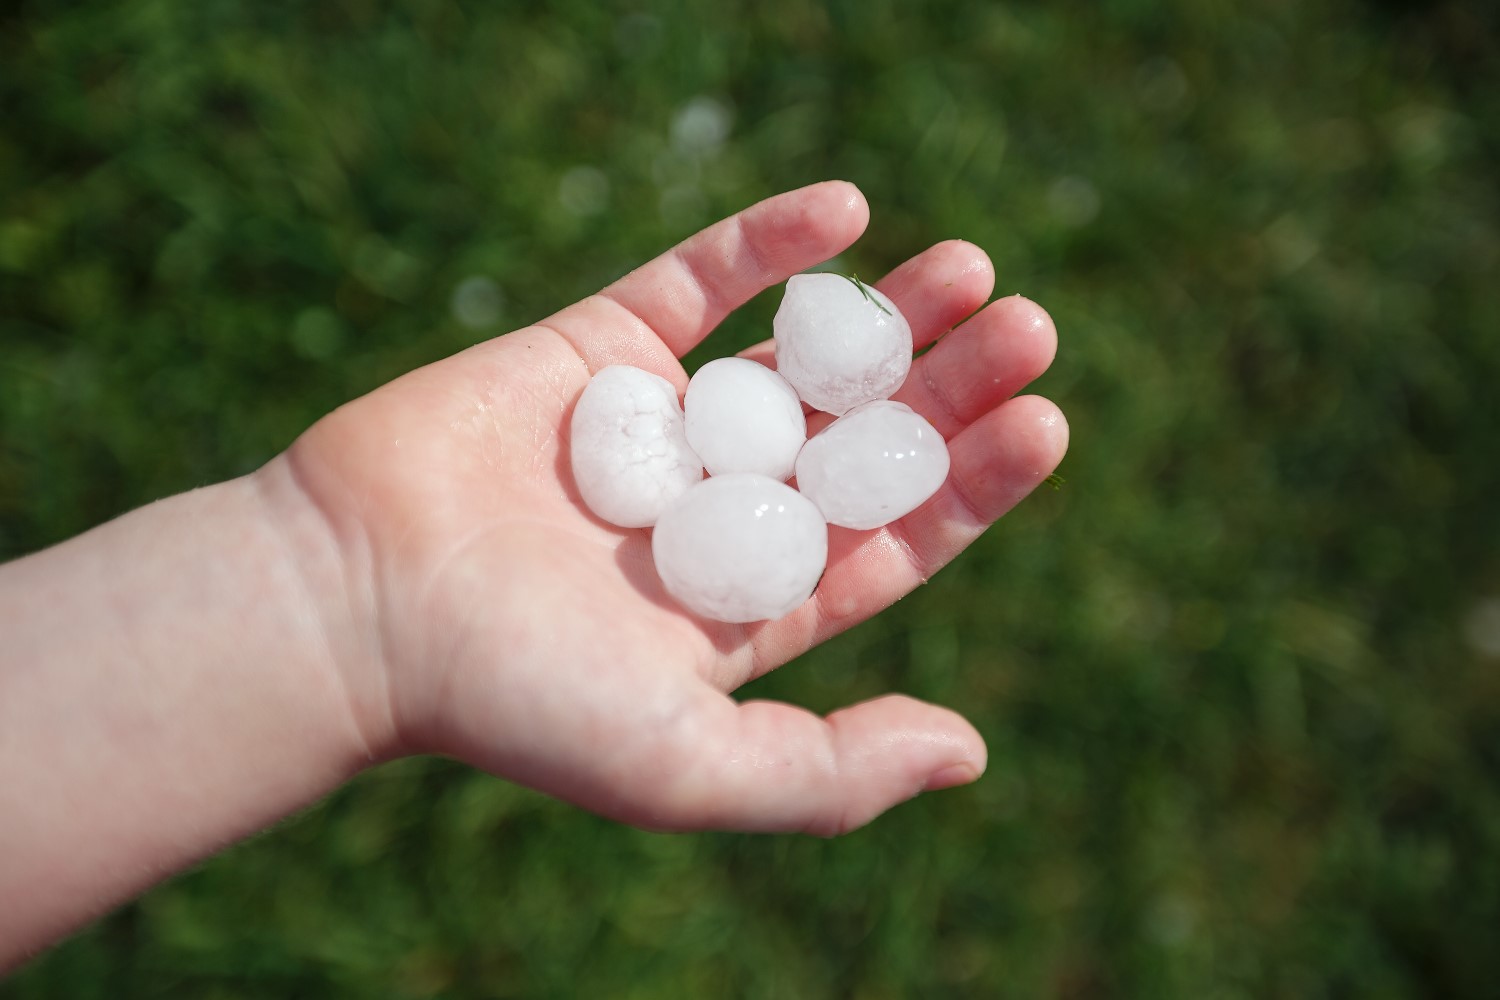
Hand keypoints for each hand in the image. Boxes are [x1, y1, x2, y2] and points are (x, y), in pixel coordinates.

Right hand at [267, 181, 1067, 835]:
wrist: (349, 606)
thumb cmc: (514, 700)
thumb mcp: (686, 765)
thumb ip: (827, 774)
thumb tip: (967, 750)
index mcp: (751, 603)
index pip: (891, 535)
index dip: (972, 481)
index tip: (1043, 420)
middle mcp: (719, 510)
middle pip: (862, 438)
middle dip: (948, 385)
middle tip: (1027, 325)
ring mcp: (662, 423)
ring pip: (798, 355)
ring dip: (885, 311)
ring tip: (969, 268)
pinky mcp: (596, 347)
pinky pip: (698, 281)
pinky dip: (769, 244)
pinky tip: (849, 212)